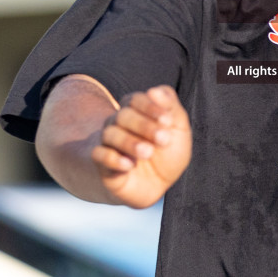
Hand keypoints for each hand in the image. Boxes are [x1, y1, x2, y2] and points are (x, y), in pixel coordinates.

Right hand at [91, 86, 192, 208]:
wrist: (156, 186)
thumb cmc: (167, 153)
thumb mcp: (178, 131)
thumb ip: (171, 108)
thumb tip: (154, 90)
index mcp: (137, 110)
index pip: (136, 99)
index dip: (150, 107)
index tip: (167, 121)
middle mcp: (119, 123)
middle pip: (123, 115)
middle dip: (144, 126)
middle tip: (163, 140)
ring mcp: (109, 142)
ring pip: (110, 134)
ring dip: (130, 142)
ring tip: (148, 153)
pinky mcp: (103, 164)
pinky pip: (99, 155)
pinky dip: (113, 158)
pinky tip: (129, 165)